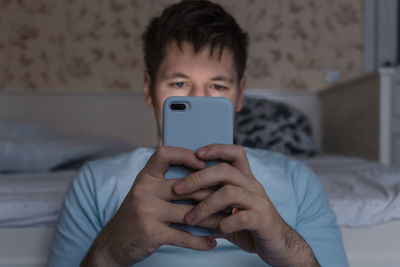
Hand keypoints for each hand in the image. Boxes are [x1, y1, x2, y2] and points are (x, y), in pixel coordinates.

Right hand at [81, 147, 217, 266]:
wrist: (113, 243)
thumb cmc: (135, 215)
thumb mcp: (144, 192)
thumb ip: (165, 183)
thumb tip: (201, 176)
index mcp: (145, 177)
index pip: (164, 154)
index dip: (185, 155)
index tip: (203, 164)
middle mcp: (144, 190)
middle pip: (187, 187)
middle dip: (212, 194)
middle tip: (230, 199)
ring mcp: (147, 211)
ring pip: (190, 212)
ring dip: (212, 219)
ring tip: (226, 221)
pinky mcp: (152, 232)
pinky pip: (184, 235)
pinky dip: (201, 241)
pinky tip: (211, 241)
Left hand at [173, 144, 319, 266]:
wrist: (280, 246)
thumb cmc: (249, 226)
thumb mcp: (229, 210)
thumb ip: (210, 203)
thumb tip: (180, 199)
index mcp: (246, 180)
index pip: (235, 153)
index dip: (216, 149)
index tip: (197, 153)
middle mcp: (253, 187)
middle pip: (225, 170)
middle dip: (198, 178)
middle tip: (178, 189)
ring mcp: (260, 203)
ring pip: (229, 193)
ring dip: (205, 205)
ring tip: (190, 218)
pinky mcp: (264, 221)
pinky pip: (241, 218)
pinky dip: (225, 224)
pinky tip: (217, 230)